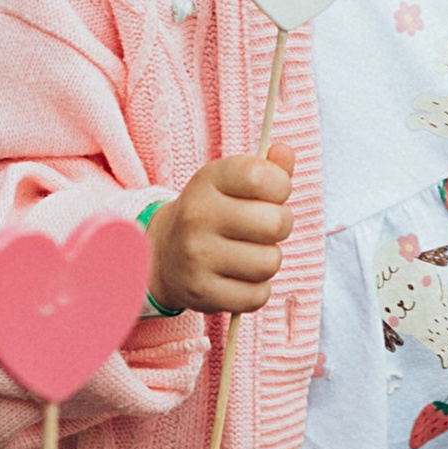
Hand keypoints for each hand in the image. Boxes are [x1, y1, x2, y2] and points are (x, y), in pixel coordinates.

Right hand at [150, 146, 294, 315]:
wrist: (162, 255)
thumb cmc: (212, 214)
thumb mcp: (232, 184)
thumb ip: (266, 168)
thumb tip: (285, 152)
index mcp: (208, 181)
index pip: (262, 177)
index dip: (280, 187)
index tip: (271, 194)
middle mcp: (198, 216)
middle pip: (276, 223)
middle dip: (279, 227)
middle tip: (262, 229)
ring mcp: (197, 256)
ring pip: (270, 262)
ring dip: (267, 261)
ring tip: (247, 254)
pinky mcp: (202, 293)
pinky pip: (258, 296)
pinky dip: (256, 290)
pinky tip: (238, 278)